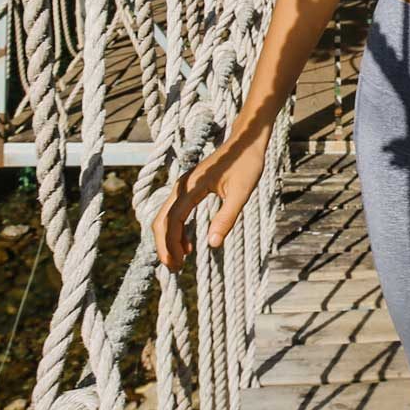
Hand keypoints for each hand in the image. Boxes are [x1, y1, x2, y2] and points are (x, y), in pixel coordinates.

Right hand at [152, 130, 266, 271]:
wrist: (247, 141)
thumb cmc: (247, 163)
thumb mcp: (241, 192)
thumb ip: (227, 217)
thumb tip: (212, 244)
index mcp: (192, 186)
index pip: (172, 219)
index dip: (170, 244)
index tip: (176, 264)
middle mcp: (183, 185)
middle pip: (162, 219)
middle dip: (164, 246)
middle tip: (175, 269)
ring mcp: (184, 186)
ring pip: (166, 216)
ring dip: (168, 240)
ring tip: (179, 262)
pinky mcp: (189, 188)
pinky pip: (175, 212)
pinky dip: (176, 231)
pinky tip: (187, 246)